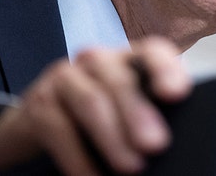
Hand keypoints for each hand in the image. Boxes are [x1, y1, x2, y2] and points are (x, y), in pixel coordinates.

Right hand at [0, 36, 191, 174]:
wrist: (39, 124)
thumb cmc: (98, 118)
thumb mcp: (126, 110)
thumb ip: (150, 115)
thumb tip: (172, 143)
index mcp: (127, 58)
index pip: (152, 51)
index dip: (165, 68)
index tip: (177, 94)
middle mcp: (96, 60)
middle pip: (119, 80)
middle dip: (138, 113)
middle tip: (156, 144)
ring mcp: (65, 77)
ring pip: (91, 102)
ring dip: (113, 138)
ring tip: (132, 167)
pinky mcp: (40, 102)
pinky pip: (61, 130)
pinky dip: (80, 160)